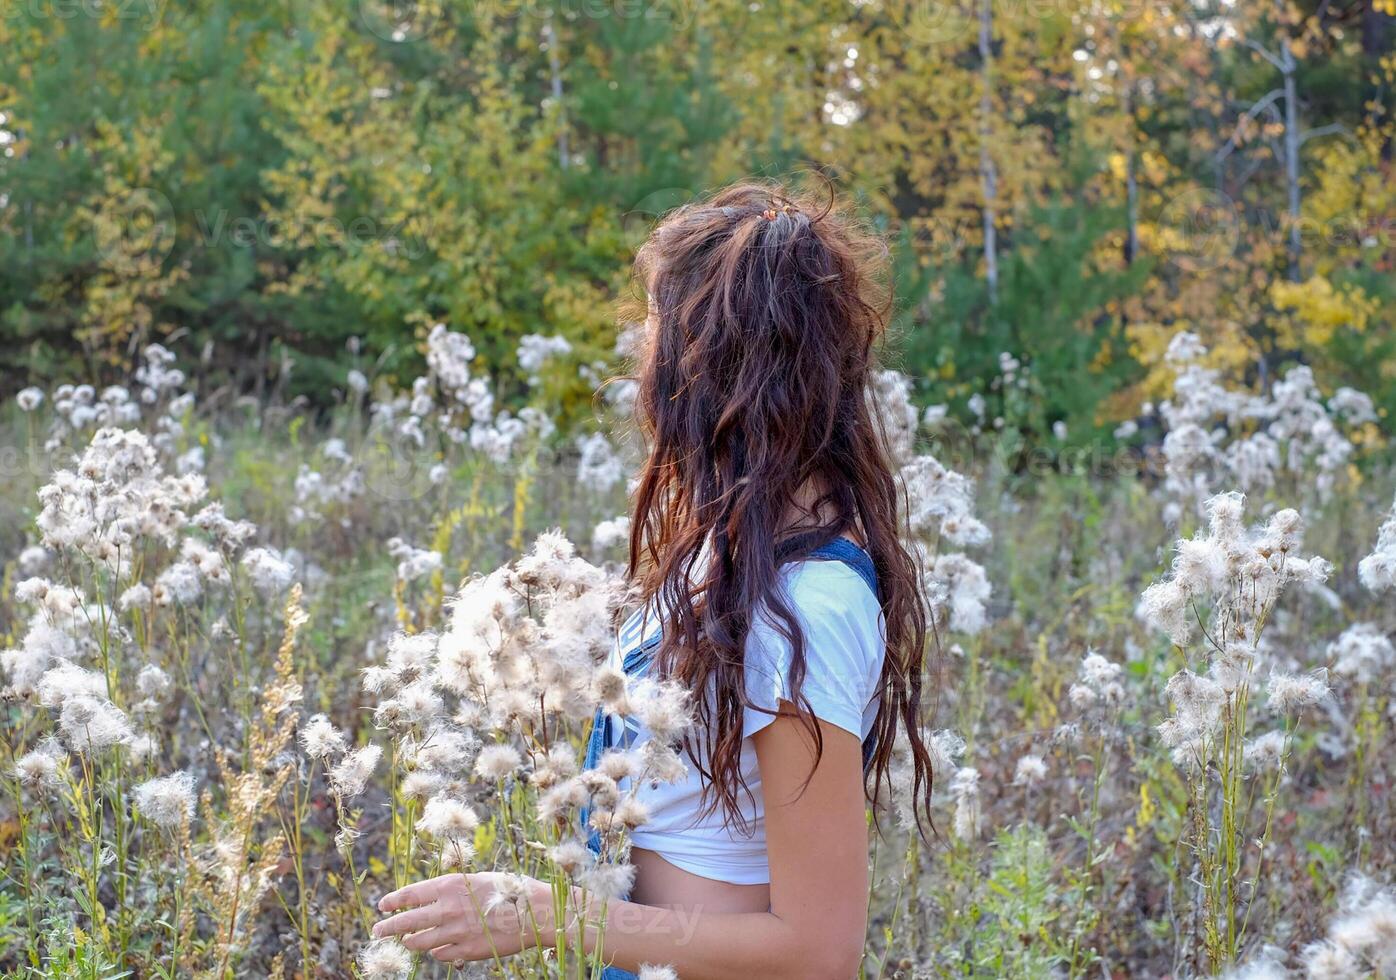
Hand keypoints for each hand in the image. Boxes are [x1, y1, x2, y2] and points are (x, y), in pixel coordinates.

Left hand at [372, 871, 551, 963]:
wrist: (536, 912)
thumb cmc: (511, 889)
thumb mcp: (478, 880)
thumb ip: (453, 890)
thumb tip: (433, 897)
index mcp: (450, 885)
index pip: (410, 894)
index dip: (393, 901)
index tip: (382, 906)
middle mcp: (448, 908)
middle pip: (406, 922)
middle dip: (388, 927)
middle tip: (377, 930)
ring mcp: (455, 932)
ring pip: (419, 942)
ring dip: (410, 941)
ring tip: (406, 941)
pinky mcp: (466, 951)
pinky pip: (441, 954)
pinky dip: (437, 951)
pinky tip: (438, 948)